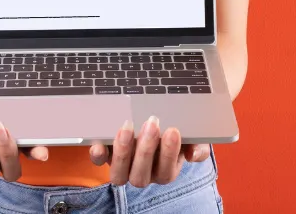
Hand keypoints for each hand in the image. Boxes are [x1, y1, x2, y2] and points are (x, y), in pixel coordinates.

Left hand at [89, 116, 210, 186]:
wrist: (161, 119)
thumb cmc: (176, 129)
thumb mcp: (192, 136)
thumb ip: (197, 145)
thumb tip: (193, 154)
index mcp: (165, 171)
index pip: (166, 172)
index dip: (169, 153)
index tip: (173, 130)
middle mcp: (143, 174)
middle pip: (140, 176)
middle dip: (146, 150)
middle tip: (152, 123)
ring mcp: (123, 167)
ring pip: (119, 175)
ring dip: (123, 153)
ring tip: (128, 127)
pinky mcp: (107, 156)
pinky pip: (99, 162)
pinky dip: (97, 154)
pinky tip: (99, 144)